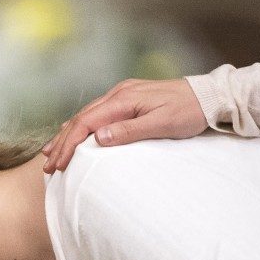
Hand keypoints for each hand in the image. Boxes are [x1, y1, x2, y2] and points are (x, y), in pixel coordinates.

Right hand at [41, 78, 206, 172]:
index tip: (59, 163)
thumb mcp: (162, 124)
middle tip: (49, 165)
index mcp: (124, 99)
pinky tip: (72, 132)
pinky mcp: (128, 98)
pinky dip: (80, 126)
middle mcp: (119, 93)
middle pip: (81, 119)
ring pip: (86, 115)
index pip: (86, 122)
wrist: (210, 95)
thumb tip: (99, 138)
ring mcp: (123, 94)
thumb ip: (130, 131)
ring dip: (67, 135)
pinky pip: (96, 113)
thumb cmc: (189, 111)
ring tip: (51, 152)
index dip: (69, 144)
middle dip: (62, 143)